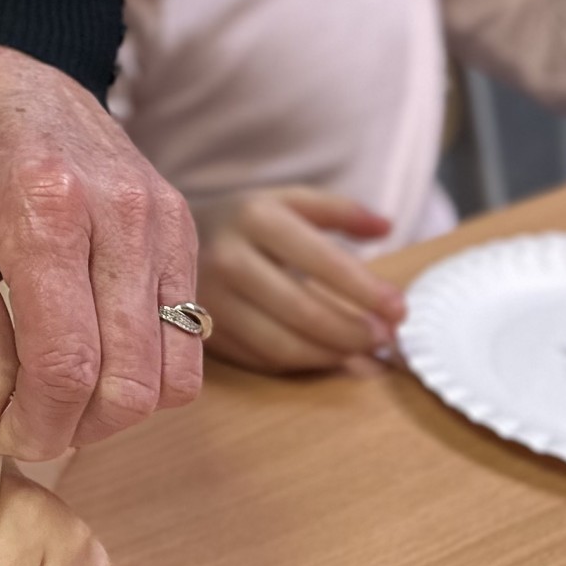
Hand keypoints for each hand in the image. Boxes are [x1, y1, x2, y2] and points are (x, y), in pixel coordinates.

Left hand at [0, 46, 201, 463]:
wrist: (18, 70)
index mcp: (46, 212)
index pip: (64, 363)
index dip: (36, 427)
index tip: (2, 439)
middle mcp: (121, 218)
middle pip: (127, 383)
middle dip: (76, 430)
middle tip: (27, 424)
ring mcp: (165, 224)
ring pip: (171, 375)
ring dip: (117, 410)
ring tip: (62, 393)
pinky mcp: (186, 231)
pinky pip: (190, 339)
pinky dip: (147, 372)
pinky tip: (96, 354)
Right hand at [196, 187, 405, 372]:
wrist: (165, 237)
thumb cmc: (242, 221)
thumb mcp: (285, 201)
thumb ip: (338, 210)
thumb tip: (387, 225)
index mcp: (255, 217)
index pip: (322, 261)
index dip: (366, 290)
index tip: (400, 309)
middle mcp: (228, 259)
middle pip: (304, 312)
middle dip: (354, 332)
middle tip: (385, 338)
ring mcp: (210, 301)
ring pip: (282, 346)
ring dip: (331, 356)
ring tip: (361, 352)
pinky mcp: (202, 334)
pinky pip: (261, 361)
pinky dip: (301, 365)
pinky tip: (325, 357)